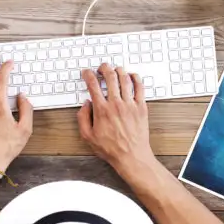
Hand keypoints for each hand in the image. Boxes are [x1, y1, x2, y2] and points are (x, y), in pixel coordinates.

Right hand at [77, 64, 155, 180]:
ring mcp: (130, 105)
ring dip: (119, 70)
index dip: (88, 75)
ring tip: (115, 69)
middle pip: (110, 77)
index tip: (87, 73)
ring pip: (125, 79)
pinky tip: (132, 76)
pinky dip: (135, 78)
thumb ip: (82, 118)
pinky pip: (140, 87)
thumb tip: (85, 104)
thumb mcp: (88, 137)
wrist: (131, 156)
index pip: (93, 85)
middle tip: (102, 67)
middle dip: (104, 68)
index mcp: (101, 110)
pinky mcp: (141, 107)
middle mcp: (116, 104)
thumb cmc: (111, 149)